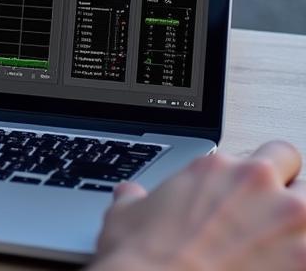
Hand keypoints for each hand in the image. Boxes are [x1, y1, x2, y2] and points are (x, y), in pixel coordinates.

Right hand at [93, 141, 305, 270]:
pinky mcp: (305, 264)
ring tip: (281, 247)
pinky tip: (284, 268)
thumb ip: (136, 199)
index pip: (257, 154)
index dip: (253, 176)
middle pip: (294, 164)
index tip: (246, 197)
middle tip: (271, 217)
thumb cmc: (144, 259)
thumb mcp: (125, 215)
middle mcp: (256, 184)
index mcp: (216, 167)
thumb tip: (131, 197)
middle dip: (284, 188)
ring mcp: (288, 224)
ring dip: (299, 226)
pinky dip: (300, 261)